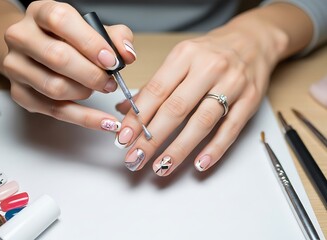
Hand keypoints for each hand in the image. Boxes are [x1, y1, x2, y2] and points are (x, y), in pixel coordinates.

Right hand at [3, 0, 135, 130]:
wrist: (35, 51)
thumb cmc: (67, 39)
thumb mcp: (92, 29)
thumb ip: (115, 36)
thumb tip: (127, 54)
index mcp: (40, 12)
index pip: (61, 21)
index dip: (90, 42)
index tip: (111, 61)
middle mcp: (22, 37)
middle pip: (57, 58)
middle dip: (92, 75)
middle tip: (111, 83)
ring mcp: (16, 67)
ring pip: (55, 87)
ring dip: (86, 93)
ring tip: (101, 89)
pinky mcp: (20, 93)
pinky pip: (56, 111)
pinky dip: (86, 119)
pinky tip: (105, 121)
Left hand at [116, 19, 285, 174]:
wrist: (253, 41)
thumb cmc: (211, 53)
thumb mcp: (180, 59)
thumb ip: (155, 85)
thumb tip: (125, 109)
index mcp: (186, 55)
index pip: (156, 91)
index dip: (138, 117)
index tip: (124, 138)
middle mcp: (209, 68)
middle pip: (176, 109)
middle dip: (152, 138)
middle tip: (136, 158)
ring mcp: (232, 84)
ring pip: (202, 122)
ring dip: (179, 149)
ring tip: (162, 166)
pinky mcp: (250, 100)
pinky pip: (231, 129)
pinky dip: (215, 149)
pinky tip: (199, 164)